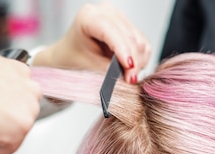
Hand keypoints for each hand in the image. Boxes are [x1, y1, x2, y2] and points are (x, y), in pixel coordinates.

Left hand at [32, 3, 150, 82]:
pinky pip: (143, 43)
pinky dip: (141, 59)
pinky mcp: (129, 25)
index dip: (122, 49)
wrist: (72, 54)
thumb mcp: (88, 66)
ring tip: (128, 76)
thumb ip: (108, 70)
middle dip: (133, 61)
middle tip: (130, 80)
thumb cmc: (74, 58)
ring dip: (138, 61)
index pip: (110, 30)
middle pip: (129, 36)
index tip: (129, 68)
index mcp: (88, 17)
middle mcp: (106, 12)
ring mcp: (119, 17)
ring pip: (139, 40)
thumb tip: (129, 76)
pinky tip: (131, 68)